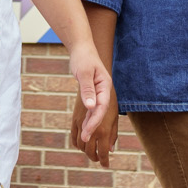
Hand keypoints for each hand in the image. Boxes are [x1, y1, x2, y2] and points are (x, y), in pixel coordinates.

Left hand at [68, 44, 113, 162]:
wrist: (82, 48)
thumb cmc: (83, 58)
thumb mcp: (83, 73)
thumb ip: (87, 90)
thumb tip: (91, 107)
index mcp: (105, 86)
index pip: (102, 107)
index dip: (95, 121)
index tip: (87, 132)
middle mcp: (104, 90)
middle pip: (100, 112)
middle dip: (93, 126)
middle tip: (85, 138)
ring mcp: (100, 92)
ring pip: (97, 111)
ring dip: (91, 123)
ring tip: (84, 136)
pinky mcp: (93, 92)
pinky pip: (93, 108)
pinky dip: (89, 117)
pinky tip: (84, 126)